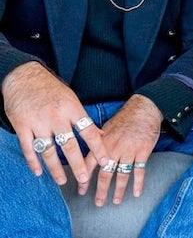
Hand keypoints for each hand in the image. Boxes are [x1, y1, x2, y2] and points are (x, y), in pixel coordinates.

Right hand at [2, 62, 107, 192]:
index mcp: (72, 109)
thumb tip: (101, 134)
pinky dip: (33, 162)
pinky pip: (28, 148)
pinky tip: (38, 172)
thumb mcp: (71, 99)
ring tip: (62, 180)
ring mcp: (38, 122)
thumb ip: (83, 118)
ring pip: (48, 150)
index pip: (89, 131)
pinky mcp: (22, 126)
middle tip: (84, 179)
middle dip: (78, 164)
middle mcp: (56, 117)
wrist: (24, 77)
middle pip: (69, 145)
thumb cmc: (51, 89)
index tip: (106, 161)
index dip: (98, 148)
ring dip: (55, 168)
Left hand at [85, 94, 160, 205]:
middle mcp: (114, 149)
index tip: (81, 191)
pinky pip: (140, 171)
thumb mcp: (107, 127)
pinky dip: (138, 183)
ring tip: (115, 201)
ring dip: (118, 190)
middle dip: (100, 190)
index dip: (84, 179)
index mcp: (103, 143)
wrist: (145, 109)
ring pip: (122, 175)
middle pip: (105, 174)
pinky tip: (136, 193)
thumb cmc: (126, 117)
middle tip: (98, 203)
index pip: (89, 164)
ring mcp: (129, 151)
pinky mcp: (143, 152)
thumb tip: (89, 148)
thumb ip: (99, 141)